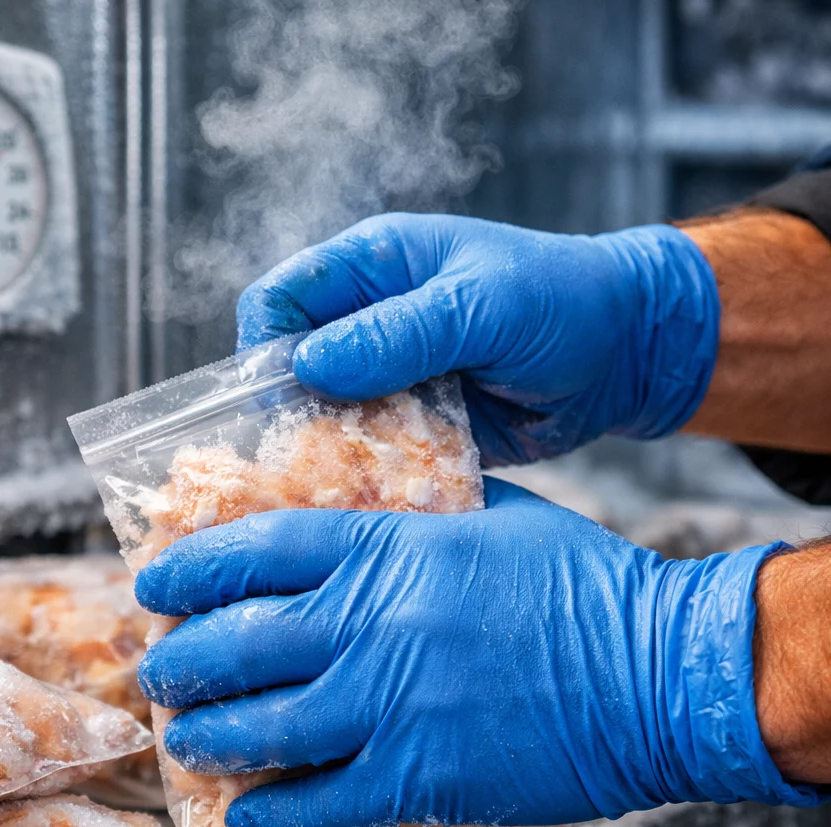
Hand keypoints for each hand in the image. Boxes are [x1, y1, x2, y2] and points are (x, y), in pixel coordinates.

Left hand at [136, 480, 815, 826]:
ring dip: (207, 739)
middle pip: (236, 644)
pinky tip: (249, 816)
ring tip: (186, 740)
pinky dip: (272, 814)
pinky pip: (318, 804)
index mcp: (387, 550)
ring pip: (259, 728)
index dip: (190, 569)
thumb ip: (429, 507)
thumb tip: (387, 502)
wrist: (659, 673)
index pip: (254, 551)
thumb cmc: (586, 586)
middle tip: (160, 671)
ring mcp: (388, 704)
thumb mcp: (500, 517)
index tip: (155, 586)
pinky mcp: (418, 776)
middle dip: (179, 662)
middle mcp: (370, 624)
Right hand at [236, 213, 719, 464]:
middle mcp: (369, 323)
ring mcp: (391, 378)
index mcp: (372, 267)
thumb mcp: (482, 305)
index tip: (279, 396)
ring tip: (338, 482)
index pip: (281, 300)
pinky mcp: (416, 424)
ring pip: (325, 418)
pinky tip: (376, 493)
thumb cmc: (563, 301)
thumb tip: (309, 364)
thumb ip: (398, 332)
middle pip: (290, 368)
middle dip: (289, 410)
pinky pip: (371, 453)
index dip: (265, 346)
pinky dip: (368, 474)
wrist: (628, 354)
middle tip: (304, 454)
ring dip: (328, 450)